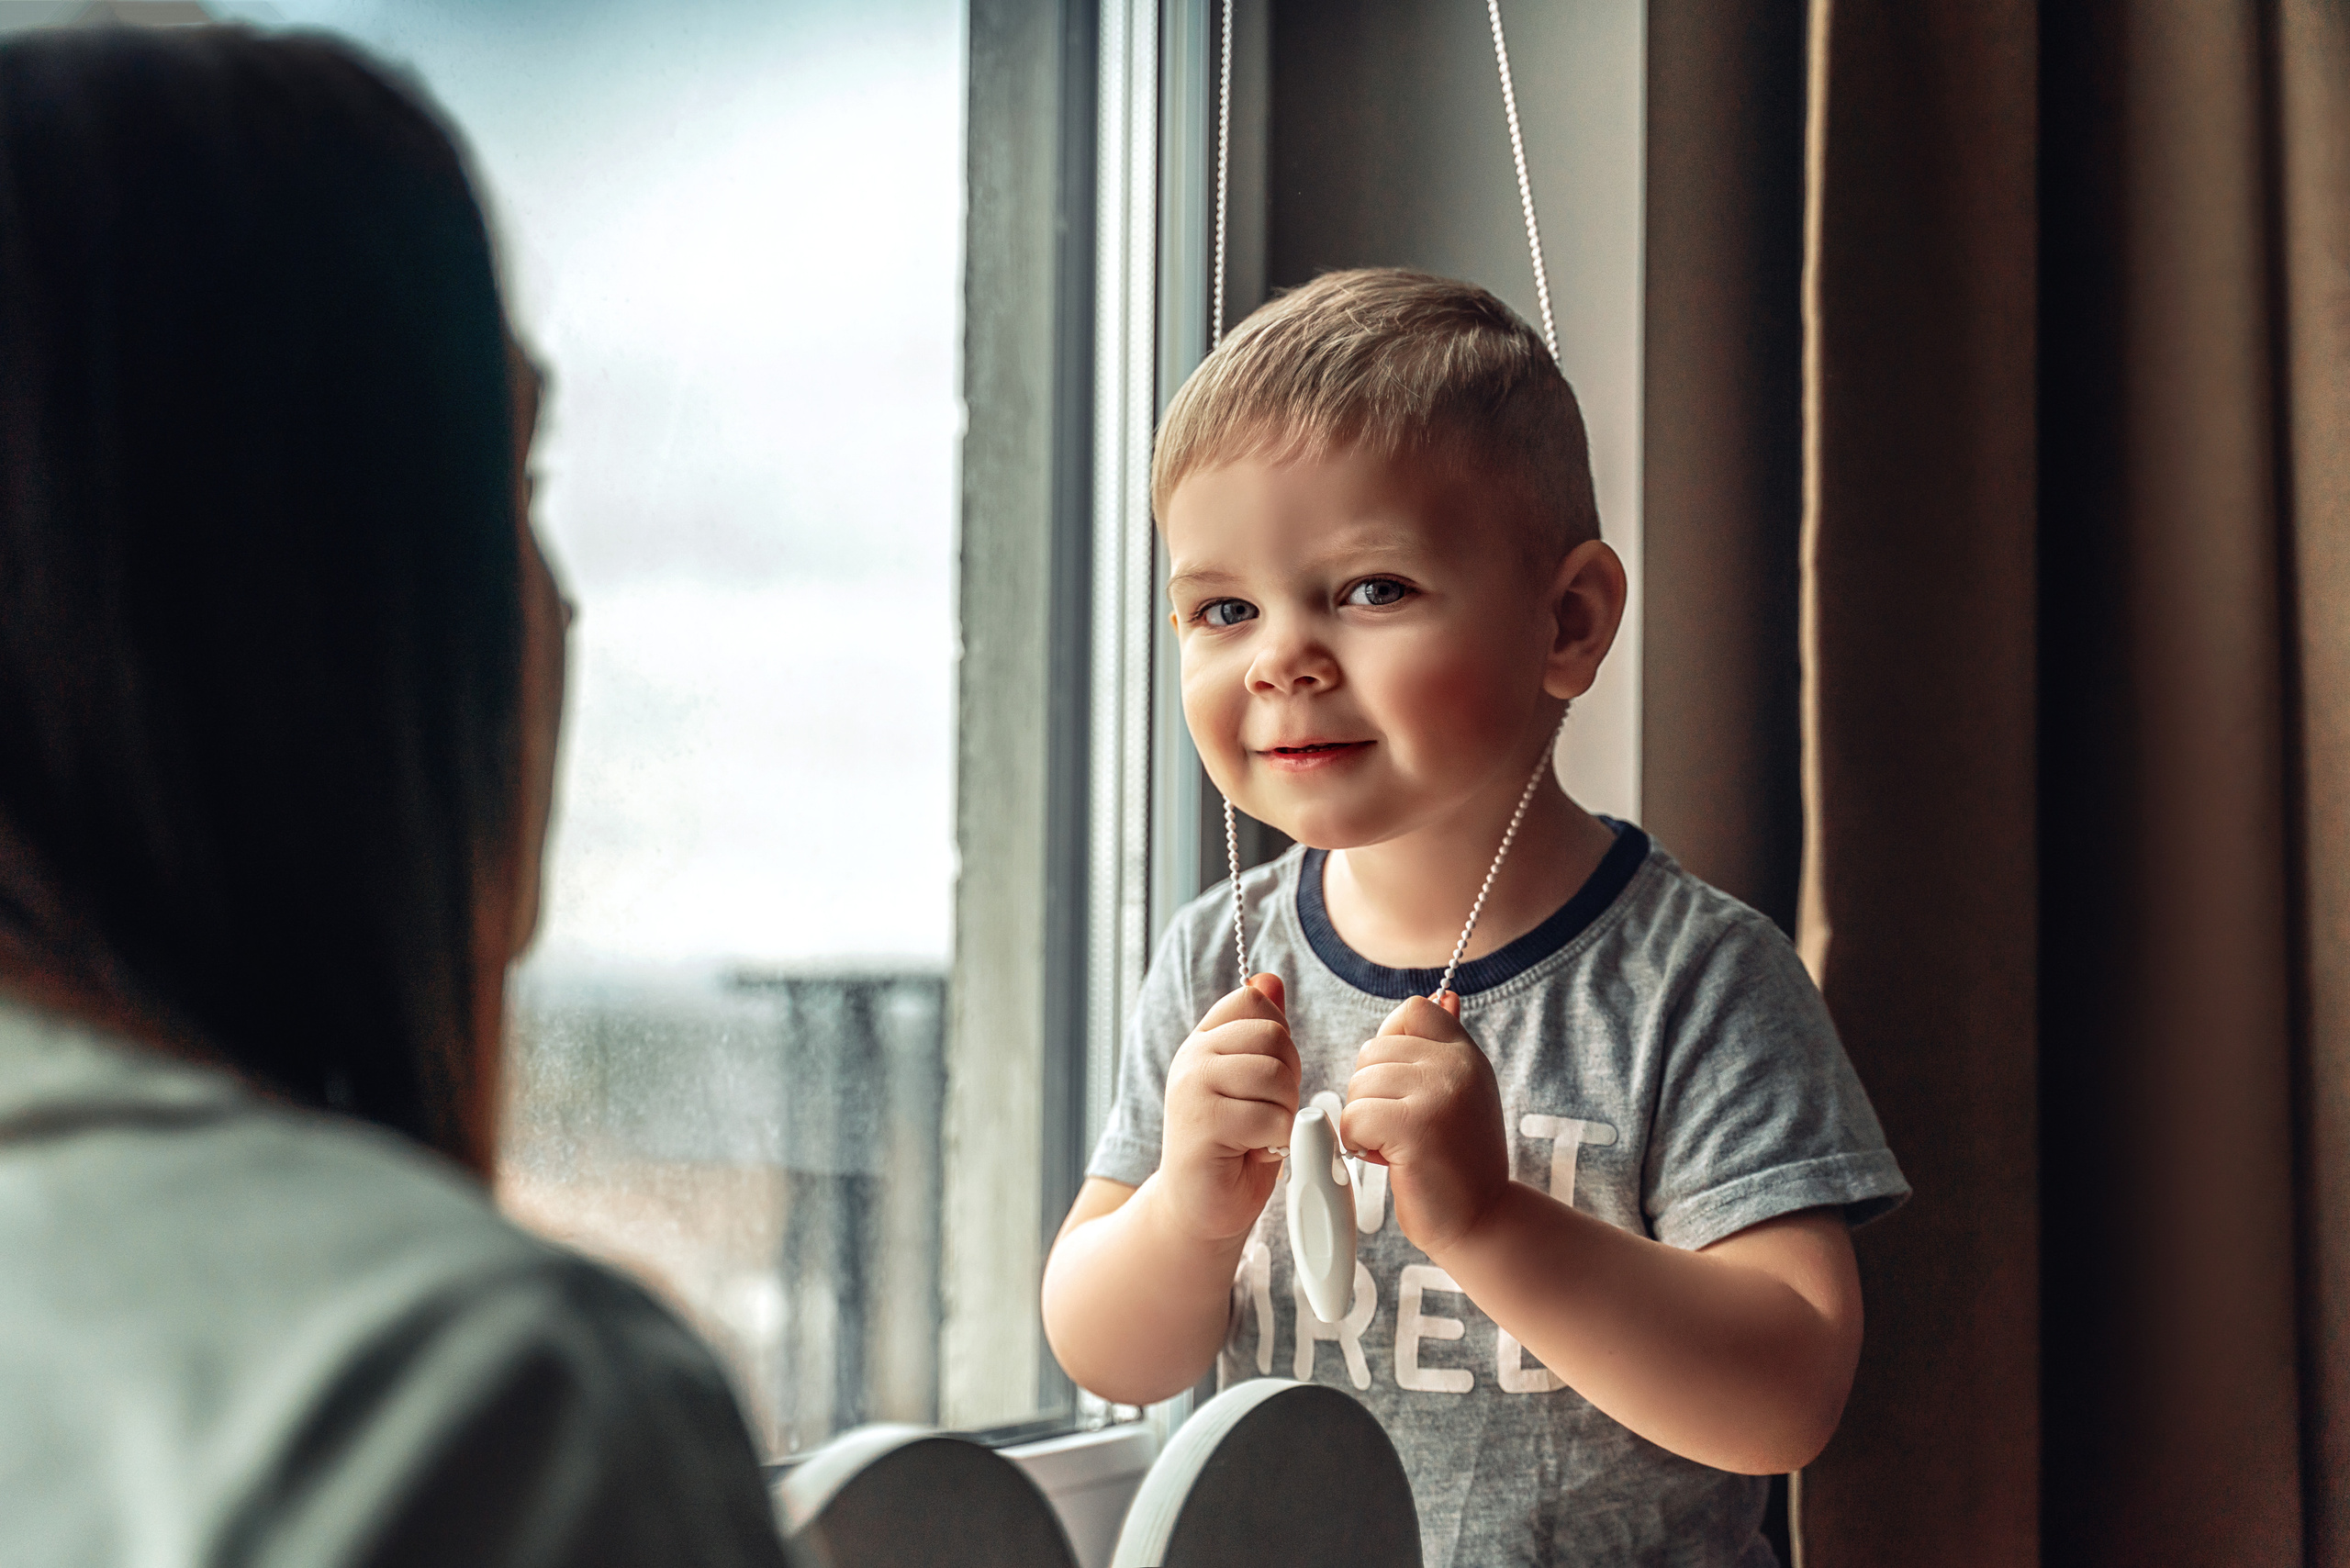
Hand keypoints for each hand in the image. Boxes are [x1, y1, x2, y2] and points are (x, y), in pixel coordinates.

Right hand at [1158, 974, 1299, 1244]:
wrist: (1202, 1208)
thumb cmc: (1234, 1146)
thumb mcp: (1253, 1082)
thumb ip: (1260, 1032)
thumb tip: (1269, 978)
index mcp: (1204, 1041)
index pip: (1255, 1001)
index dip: (1279, 1042)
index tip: (1267, 1081)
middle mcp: (1192, 1056)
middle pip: (1274, 1037)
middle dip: (1288, 1081)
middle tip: (1267, 1115)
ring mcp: (1192, 1087)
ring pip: (1275, 1077)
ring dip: (1283, 1113)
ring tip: (1258, 1134)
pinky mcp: (1202, 1123)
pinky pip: (1270, 1117)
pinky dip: (1276, 1141)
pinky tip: (1252, 1152)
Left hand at [1340, 992, 1509, 1256]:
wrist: (1481, 1222)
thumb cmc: (1457, 1161)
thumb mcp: (1460, 1093)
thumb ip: (1444, 1048)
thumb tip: (1447, 993)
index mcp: (1466, 1054)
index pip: (1412, 1011)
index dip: (1391, 1045)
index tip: (1403, 1087)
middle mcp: (1457, 1066)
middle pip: (1372, 1051)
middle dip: (1372, 1095)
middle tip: (1403, 1131)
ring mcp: (1439, 1095)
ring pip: (1359, 1086)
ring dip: (1364, 1122)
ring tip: (1398, 1147)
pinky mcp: (1416, 1128)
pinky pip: (1353, 1118)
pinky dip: (1358, 1144)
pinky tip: (1389, 1161)